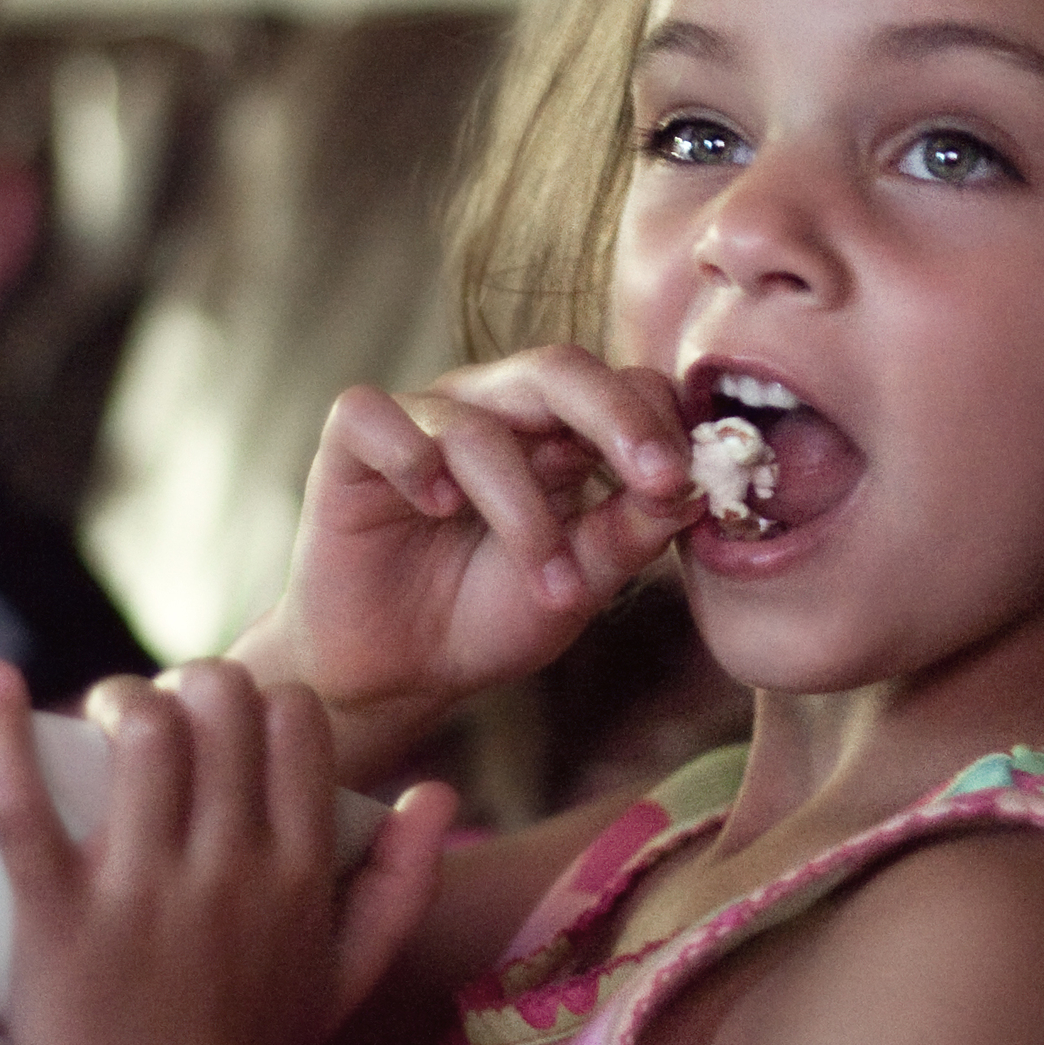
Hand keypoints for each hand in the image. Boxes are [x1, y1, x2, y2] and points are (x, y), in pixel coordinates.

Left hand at [0, 660, 460, 1044]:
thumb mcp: (349, 978)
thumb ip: (401, 885)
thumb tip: (438, 791)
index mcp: (298, 873)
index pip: (295, 718)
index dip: (256, 698)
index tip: (220, 729)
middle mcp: (230, 870)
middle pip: (220, 703)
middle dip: (185, 687)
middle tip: (151, 724)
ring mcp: (143, 894)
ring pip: (143, 732)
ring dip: (116, 702)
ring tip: (94, 724)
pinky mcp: (57, 921)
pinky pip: (21, 807)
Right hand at [239, 347, 705, 758]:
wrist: (393, 674)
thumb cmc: (485, 618)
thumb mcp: (576, 587)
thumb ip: (628, 535)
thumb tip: (692, 488)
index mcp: (559, 433)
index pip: (620, 388)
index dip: (660, 425)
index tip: (690, 485)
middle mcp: (494, 410)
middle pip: (559, 370)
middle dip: (616, 420)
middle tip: (658, 479)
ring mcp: (423, 420)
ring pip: (477, 425)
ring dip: (524, 512)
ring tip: (552, 588)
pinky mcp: (351, 443)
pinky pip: (373, 415)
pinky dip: (410, 457)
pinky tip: (435, 506)